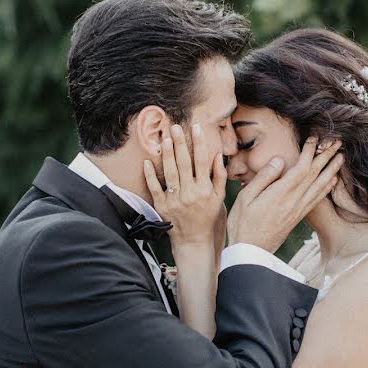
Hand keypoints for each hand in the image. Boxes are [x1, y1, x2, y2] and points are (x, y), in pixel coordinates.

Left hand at [144, 123, 226, 246]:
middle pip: (184, 164)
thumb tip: (218, 155)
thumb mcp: (219, 198)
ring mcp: (175, 200)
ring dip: (167, 156)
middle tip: (175, 127)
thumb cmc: (207, 216)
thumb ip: (219, 176)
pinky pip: (155, 188)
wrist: (193, 240)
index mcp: (204, 189)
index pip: (201, 161)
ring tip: (165, 139)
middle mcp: (190, 193)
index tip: (196, 128)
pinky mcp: (162, 206)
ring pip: (170, 173)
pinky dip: (150, 176)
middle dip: (180, 144)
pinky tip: (147, 162)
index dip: (199, 143)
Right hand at [227, 137, 343, 252]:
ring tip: (341, 157)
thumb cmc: (243, 223)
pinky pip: (317, 199)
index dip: (310, 151)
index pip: (301, 167)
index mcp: (281, 193)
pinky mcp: (299, 216)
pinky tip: (332, 180)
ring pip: (320, 186)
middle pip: (315, 174)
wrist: (251, 252)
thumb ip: (264, 177)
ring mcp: (298, 209)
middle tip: (337, 142)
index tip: (314, 137)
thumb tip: (280, 159)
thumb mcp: (246, 197)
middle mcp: (294, 201)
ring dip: (332, 170)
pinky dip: (327, 187)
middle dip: (326, 156)